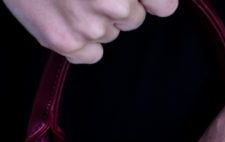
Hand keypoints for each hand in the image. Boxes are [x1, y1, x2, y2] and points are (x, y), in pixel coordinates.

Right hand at [2, 0, 178, 63]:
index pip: (164, 6)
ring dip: (96, 20)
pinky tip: (61, 17)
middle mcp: (112, 1)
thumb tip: (162, 5)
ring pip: (110, 35)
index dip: (150, 1)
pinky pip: (90, 54)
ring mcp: (86, 23)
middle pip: (133, 19)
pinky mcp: (61, 41)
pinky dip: (81, 43)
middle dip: (119, 5)